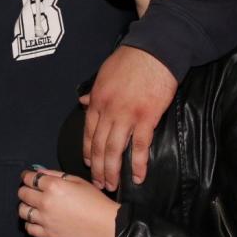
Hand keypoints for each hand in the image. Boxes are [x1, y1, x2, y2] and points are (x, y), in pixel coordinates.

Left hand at [18, 169, 118, 236]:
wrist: (105, 224)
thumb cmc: (94, 200)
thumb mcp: (77, 180)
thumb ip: (55, 174)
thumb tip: (39, 173)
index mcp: (53, 186)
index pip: (29, 178)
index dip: (26, 176)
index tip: (27, 177)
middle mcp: (45, 202)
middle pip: (22, 193)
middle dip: (25, 189)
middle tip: (31, 190)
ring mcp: (45, 219)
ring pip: (22, 211)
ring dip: (25, 206)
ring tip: (33, 206)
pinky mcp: (48, 234)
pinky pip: (29, 229)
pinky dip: (30, 224)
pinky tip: (36, 220)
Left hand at [83, 46, 176, 188]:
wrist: (154, 51)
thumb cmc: (129, 60)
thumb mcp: (103, 74)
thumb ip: (93, 92)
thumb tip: (82, 102)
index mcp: (96, 101)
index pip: (88, 132)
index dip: (87, 150)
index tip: (87, 163)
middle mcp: (108, 111)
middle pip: (99, 145)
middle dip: (97, 167)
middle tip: (98, 183)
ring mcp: (127, 116)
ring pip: (115, 149)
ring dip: (112, 170)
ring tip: (112, 185)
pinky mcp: (147, 118)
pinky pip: (140, 146)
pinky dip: (138, 164)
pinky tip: (137, 176)